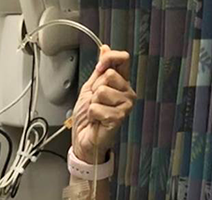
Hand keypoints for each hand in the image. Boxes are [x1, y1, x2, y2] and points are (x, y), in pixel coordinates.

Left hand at [72, 45, 136, 162]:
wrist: (84, 138)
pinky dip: (92, 114)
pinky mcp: (119, 118)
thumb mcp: (90, 87)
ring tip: (97, 112)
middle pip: (109, 75)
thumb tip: (105, 48)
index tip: (99, 67)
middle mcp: (127, 93)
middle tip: (96, 101)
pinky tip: (98, 120)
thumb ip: (100, 69)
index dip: (108, 59)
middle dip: (95, 88)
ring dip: (93, 103)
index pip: (122, 59)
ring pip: (102, 91)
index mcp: (122, 83)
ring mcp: (125, 106)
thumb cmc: (88, 116)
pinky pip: (97, 107)